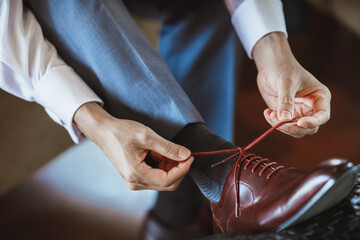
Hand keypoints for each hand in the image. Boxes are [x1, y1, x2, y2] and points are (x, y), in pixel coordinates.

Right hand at [74, 102, 193, 190]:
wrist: (103, 131)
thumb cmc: (121, 132)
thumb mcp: (147, 136)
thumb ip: (168, 147)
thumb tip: (186, 154)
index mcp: (136, 175)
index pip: (168, 180)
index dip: (183, 169)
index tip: (190, 156)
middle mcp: (135, 183)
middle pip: (167, 184)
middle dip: (178, 169)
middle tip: (183, 153)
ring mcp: (134, 181)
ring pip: (163, 181)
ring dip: (171, 167)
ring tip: (167, 150)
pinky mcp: (135, 177)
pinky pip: (156, 177)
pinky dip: (163, 166)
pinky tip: (160, 153)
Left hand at [253, 32, 330, 137]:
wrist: (271, 66)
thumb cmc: (283, 69)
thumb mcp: (285, 83)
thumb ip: (286, 101)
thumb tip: (285, 119)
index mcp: (320, 97)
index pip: (323, 116)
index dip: (313, 122)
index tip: (300, 122)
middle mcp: (312, 108)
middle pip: (309, 128)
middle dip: (294, 128)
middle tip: (279, 122)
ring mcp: (299, 112)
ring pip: (296, 130)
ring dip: (282, 127)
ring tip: (270, 114)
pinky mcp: (286, 114)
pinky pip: (283, 126)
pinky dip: (275, 123)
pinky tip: (267, 112)